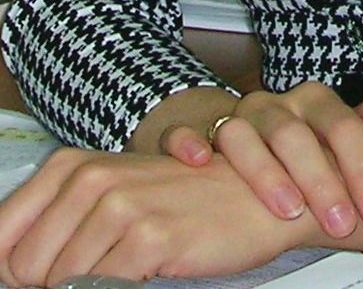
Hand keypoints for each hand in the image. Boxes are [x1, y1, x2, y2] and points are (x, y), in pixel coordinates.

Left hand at [0, 147, 301, 287]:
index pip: (5, 231)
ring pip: (62, 281)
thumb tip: (13, 270)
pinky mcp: (150, 236)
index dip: (16, 266)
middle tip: (100, 269)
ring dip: (89, 286)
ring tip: (127, 265)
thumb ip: (60, 225)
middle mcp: (92, 179)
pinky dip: (117, 288)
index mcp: (75, 167)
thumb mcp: (114, 197)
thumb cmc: (183, 201)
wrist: (256, 196)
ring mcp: (121, 205)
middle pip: (25, 265)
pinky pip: (102, 288)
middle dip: (50, 282)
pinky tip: (147, 269)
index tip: (45, 273)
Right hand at [160, 83, 362, 238]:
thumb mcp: (331, 138)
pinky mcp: (193, 135)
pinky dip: (189, 142)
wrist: (232, 131)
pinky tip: (202, 161)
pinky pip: (182, 132)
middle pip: (294, 133)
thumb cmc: (294, 147)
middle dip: (322, 179)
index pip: (342, 125)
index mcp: (312, 104)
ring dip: (265, 170)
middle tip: (341, 223)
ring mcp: (232, 119)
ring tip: (288, 209)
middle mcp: (272, 107)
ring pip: (241, 132)